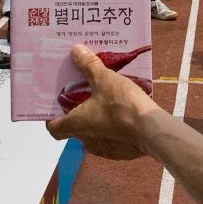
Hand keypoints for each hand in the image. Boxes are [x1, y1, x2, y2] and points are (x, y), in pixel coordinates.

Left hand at [47, 44, 162, 159]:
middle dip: (79, 111)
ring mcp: (104, 149)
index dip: (50, 117)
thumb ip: (88, 65)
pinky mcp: (120, 153)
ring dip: (96, 118)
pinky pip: (111, 138)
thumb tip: (75, 50)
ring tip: (105, 99)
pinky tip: (122, 113)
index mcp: (76, 125)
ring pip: (94, 132)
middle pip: (75, 126)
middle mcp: (86, 141)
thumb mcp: (104, 79)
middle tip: (85, 92)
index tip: (55, 104)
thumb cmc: (121, 105)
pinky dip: (112, 127)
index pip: (53, 128)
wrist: (152, 129)